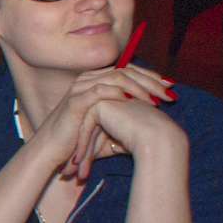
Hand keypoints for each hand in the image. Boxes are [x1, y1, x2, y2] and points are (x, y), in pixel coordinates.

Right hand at [24, 64, 173, 178]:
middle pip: (126, 70)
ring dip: (141, 87)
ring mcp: (80, 88)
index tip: (169, 86)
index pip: (127, 70)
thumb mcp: (106, 125)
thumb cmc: (78, 141)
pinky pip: (104, 90)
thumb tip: (154, 117)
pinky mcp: (76, 101)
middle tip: (170, 92)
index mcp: (93, 82)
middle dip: (151, 80)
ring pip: (118, 77)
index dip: (150, 76)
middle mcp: (86, 80)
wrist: (52, 152)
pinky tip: (137, 101)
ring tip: (157, 99)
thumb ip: (125, 115)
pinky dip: (123, 93)